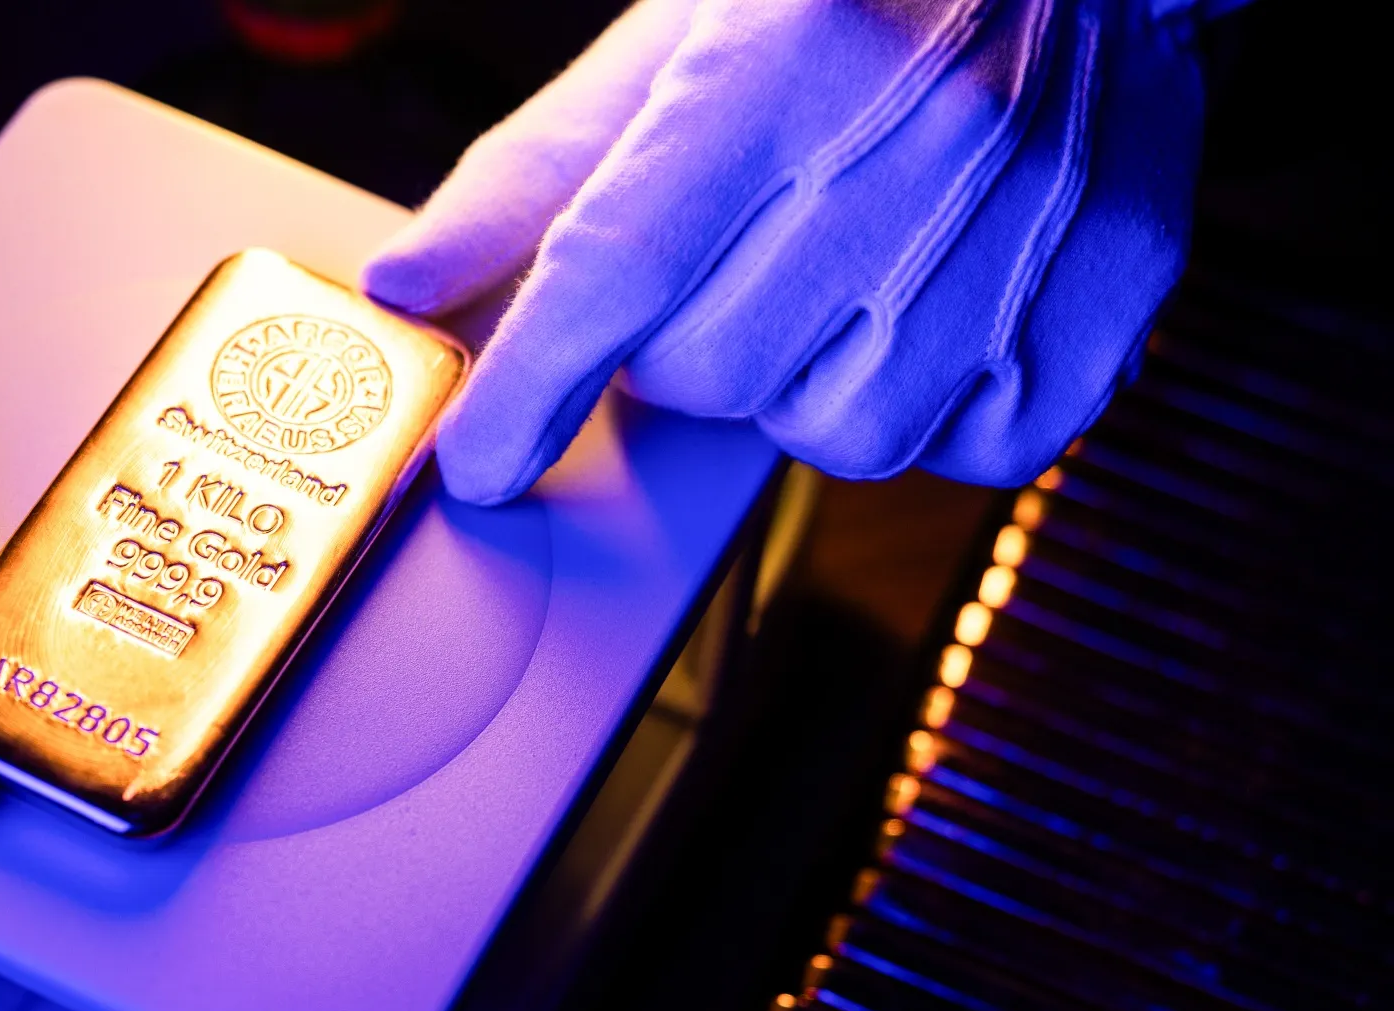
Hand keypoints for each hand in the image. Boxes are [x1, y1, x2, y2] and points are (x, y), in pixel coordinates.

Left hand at [365, 0, 1206, 501]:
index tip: (477, 463)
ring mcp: (1018, 251)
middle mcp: (913, 158)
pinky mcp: (1099, 326)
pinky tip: (932, 312)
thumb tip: (412, 284)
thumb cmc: (861, 3)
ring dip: (797, 385)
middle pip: (707, 374)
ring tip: (840, 277)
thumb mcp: (682, 41)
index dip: (530, 385)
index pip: (619, 268)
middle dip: (676, 349)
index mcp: (785, 66)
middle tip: (731, 265)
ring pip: (825, 435)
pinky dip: (919, 411)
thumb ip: (537, 171)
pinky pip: (951, 455)